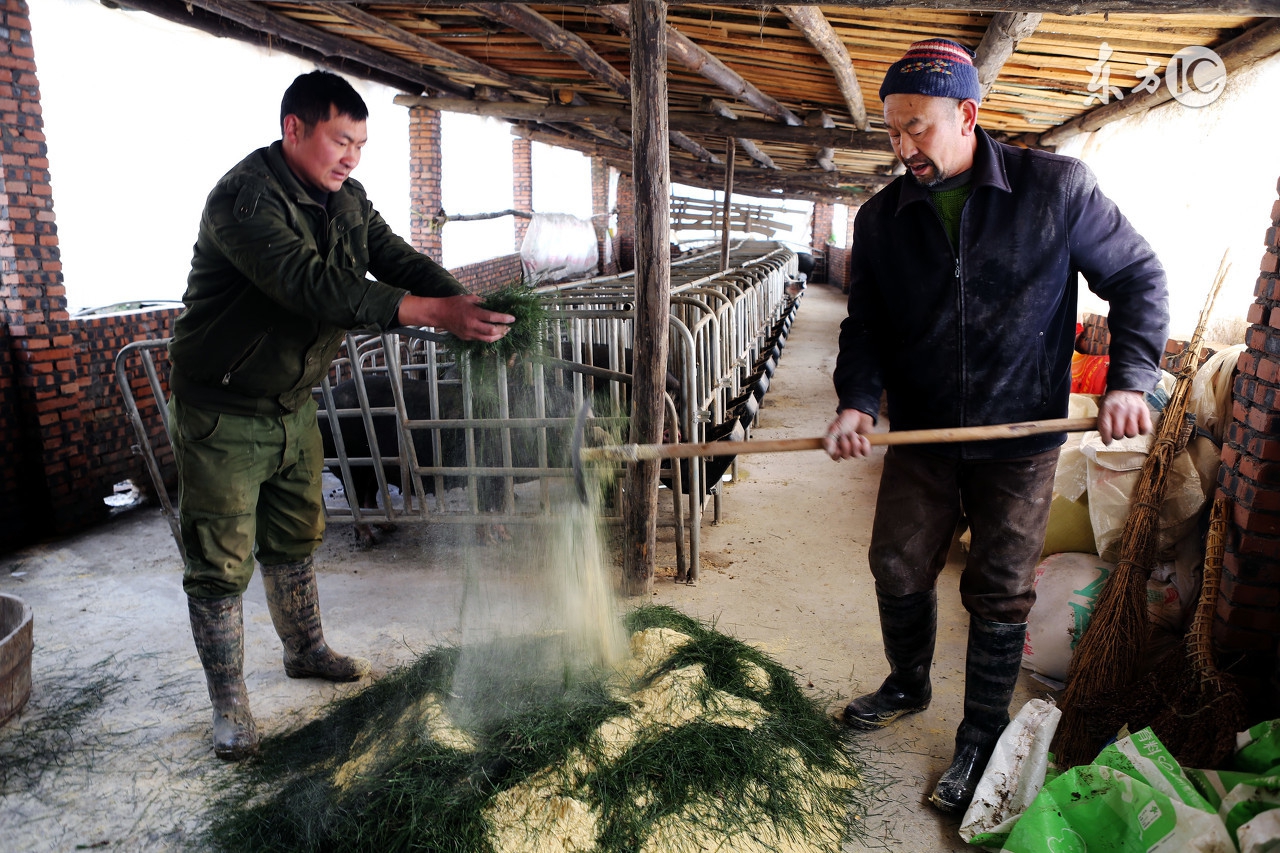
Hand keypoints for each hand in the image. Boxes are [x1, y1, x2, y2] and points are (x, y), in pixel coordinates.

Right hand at [397, 294, 514, 342]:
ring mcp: (468, 333)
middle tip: (509, 326)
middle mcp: (471, 324)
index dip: (504, 319)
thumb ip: (482, 301)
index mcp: (473, 313)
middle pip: (492, 331)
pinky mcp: (466, 338)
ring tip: (503, 332)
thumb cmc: (454, 303)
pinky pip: (480, 339)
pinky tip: (492, 333)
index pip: (492, 317)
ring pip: (487, 339)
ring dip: (498, 336)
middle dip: (503, 330)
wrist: (439, 313)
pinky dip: (488, 337)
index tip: (513, 319)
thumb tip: (493, 304)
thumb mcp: (469, 298)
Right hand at [824, 409, 874, 459]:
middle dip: (846, 444)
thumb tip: (828, 451)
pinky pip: (866, 453)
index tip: (837, 446)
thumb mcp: (834, 428)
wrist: (858, 414)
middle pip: (846, 456)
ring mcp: (856, 449)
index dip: (837, 453)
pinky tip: (862, 437)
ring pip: (856, 455)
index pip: (835, 457)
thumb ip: (829, 440)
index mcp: (836, 446)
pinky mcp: (865, 447)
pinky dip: (864, 445)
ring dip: (855, 442)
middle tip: (845, 435)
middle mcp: (845, 449)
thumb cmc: (844, 421)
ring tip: (853, 433)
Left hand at [1097, 389, 1151, 444]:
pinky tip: (1138, 426)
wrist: (1125, 389)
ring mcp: (1132, 411)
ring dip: (1129, 433)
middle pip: (1118, 434)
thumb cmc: (1113, 403)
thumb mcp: (1102, 409)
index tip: (1107, 441)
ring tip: (1127, 427)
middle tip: (1118, 430)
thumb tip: (1106, 439)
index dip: (1106, 439)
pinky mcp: (1144, 412)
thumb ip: (1102, 423)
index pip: (1105, 429)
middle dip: (1117, 436)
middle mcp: (1119, 410)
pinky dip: (1142, 431)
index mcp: (1106, 410)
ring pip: (1131, 433)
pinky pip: (1145, 429)